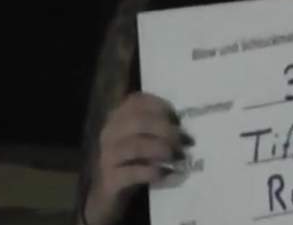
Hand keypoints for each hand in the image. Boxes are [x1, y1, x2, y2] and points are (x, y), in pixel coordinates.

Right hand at [84, 92, 193, 224]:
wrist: (109, 192)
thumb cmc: (132, 160)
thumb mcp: (142, 139)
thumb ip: (157, 128)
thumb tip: (185, 130)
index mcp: (117, 117)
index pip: (137, 101)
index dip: (160, 106)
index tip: (177, 118)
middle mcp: (110, 132)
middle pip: (138, 121)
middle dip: (165, 129)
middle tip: (182, 141)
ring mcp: (107, 155)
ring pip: (135, 146)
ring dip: (160, 149)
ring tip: (175, 157)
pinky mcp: (110, 179)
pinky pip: (132, 172)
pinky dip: (150, 171)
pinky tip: (162, 173)